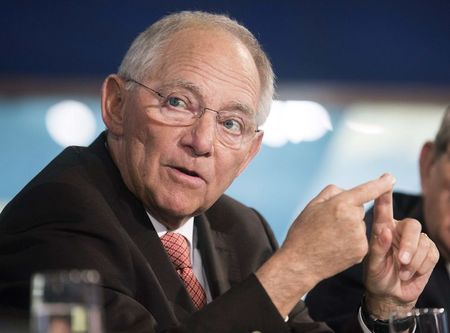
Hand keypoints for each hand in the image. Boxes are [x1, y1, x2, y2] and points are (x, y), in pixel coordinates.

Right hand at [256, 174, 395, 316]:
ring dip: (349, 227)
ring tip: (329, 237)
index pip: (367, 190)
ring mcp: (359, 237)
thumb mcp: (312, 205)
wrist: (300, 262)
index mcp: (340, 204)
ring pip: (359, 225)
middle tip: (327, 223)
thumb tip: (348, 192)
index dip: (381, 183)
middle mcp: (353, 219)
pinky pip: (359, 239)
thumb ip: (332, 192)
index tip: (390, 178)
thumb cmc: (304, 232)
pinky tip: (335, 246)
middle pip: (358, 209)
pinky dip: (350, 241)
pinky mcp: (361, 251)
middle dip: (347, 212)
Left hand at [363, 183, 439, 318]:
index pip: (383, 209)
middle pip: (412, 225)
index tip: (386, 178)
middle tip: (401, 261)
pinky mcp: (428, 252)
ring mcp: (415, 241)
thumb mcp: (372, 264)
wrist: (390, 294)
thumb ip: (377, 247)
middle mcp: (399, 230)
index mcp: (382, 228)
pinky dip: (421, 266)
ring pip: (423, 241)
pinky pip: (431, 254)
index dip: (385, 194)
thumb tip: (385, 230)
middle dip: (409, 245)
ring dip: (414, 260)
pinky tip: (410, 273)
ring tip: (402, 272)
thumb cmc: (377, 276)